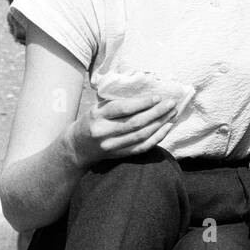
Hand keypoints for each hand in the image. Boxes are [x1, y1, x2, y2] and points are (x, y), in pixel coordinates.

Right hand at [64, 92, 179, 165]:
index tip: (157, 97)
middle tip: (171, 103)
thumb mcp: (98, 108)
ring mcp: (111, 145)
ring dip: (160, 124)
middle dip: (157, 112)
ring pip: (141, 135)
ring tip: (172, 113)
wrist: (77, 146)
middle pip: (135, 123)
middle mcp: (103, 131)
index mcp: (97, 115)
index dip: (142, 103)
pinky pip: (142, 147)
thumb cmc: (92, 121)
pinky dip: (157, 138)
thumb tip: (146, 93)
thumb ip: (117, 102)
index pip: (122, 109)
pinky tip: (167, 128)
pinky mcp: (119, 155)